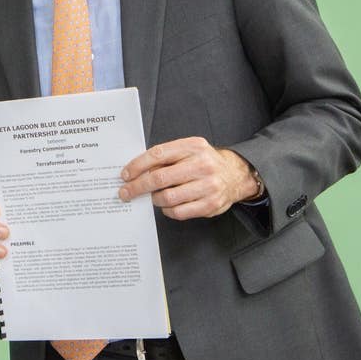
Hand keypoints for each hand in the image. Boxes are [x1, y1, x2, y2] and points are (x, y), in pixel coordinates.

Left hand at [119, 138, 255, 219]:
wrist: (235, 175)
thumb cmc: (204, 162)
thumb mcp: (188, 150)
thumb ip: (165, 157)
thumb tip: (135, 170)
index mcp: (193, 147)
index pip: (158, 154)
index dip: (137, 165)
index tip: (125, 174)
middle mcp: (202, 165)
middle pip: (160, 178)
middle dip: (138, 186)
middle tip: (126, 192)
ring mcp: (208, 186)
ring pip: (168, 197)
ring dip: (154, 199)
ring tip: (152, 197)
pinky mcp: (211, 204)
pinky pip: (179, 212)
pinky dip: (167, 210)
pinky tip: (166, 205)